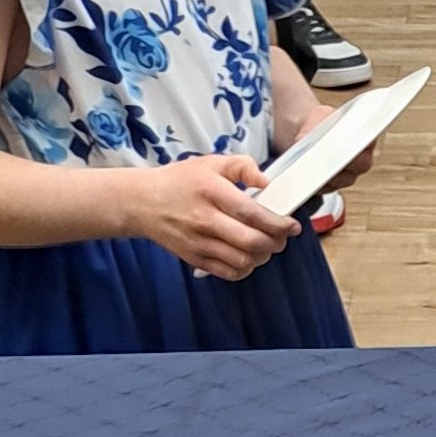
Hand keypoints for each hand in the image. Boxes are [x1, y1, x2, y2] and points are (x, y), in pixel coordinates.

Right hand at [136, 152, 294, 276]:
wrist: (143, 202)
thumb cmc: (181, 182)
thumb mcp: (211, 163)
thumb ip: (243, 166)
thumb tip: (266, 181)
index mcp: (211, 192)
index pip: (252, 213)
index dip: (278, 223)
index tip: (292, 225)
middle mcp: (205, 219)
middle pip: (251, 241)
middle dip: (276, 242)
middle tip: (281, 236)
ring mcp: (199, 242)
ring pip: (243, 260)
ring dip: (262, 257)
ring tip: (266, 246)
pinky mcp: (194, 259)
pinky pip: (228, 272)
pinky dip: (245, 269)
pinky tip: (248, 257)